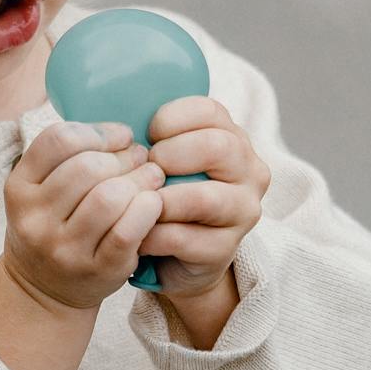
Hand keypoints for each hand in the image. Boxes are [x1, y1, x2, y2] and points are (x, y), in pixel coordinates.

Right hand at [2, 121, 166, 309]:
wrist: (44, 290)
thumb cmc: (53, 225)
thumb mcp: (40, 189)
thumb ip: (69, 157)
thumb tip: (124, 132)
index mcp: (19, 188)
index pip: (58, 140)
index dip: (99, 131)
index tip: (121, 136)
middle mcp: (34, 219)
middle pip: (88, 167)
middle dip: (124, 156)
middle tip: (142, 157)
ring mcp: (63, 248)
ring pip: (109, 198)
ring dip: (140, 180)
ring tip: (152, 177)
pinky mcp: (95, 270)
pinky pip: (127, 232)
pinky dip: (147, 211)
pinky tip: (153, 203)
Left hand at [141, 96, 271, 297]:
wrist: (179, 257)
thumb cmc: (168, 196)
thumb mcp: (168, 160)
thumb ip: (156, 138)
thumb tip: (121, 126)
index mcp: (234, 139)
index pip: (210, 112)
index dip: (171, 118)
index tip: (148, 136)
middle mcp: (249, 172)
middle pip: (217, 147)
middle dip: (169, 155)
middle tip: (144, 171)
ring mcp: (242, 212)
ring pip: (203, 199)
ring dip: (159, 200)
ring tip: (136, 203)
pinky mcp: (225, 249)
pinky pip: (183, 238)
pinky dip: (152, 235)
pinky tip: (136, 234)